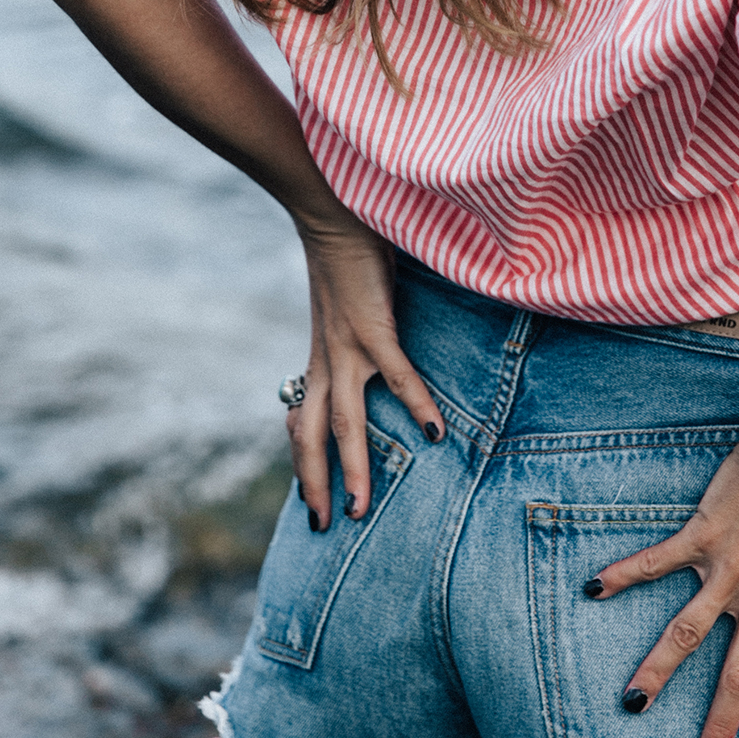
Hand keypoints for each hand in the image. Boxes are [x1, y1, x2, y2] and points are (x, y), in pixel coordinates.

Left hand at [285, 216, 444, 528]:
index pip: (301, 418)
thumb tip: (371, 346)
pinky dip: (417, 404)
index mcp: (320, 357)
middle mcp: (326, 360)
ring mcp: (346, 346)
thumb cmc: (348, 255)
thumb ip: (352, 332)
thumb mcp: (342, 306)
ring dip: (351, 467)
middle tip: (324, 526)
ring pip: (344, 422)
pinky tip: (437, 433)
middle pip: (312, 435)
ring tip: (359, 507)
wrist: (333, 211)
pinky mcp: (372, 326)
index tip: (306, 496)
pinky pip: (398, 376)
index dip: (302, 459)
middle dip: (316, 483)